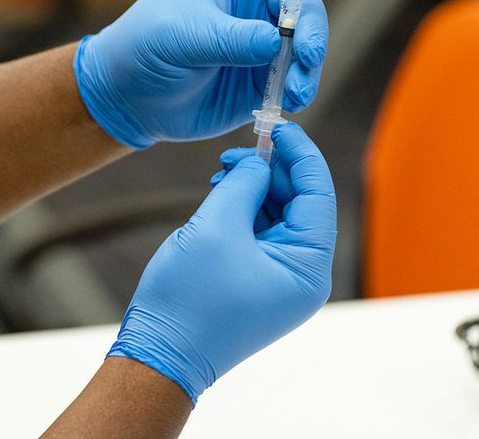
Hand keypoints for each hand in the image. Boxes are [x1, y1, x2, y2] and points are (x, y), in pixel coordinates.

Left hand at [73, 0, 376, 147]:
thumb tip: (273, 44)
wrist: (129, 98)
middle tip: (305, 55)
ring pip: (308, 41)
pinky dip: (301, 87)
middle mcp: (256, 0)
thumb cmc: (145, 47)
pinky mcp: (264, 75)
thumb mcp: (180, 36)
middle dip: (313, 28)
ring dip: (310, 63)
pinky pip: (298, 76)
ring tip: (297, 89)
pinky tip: (291, 100)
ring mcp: (263, 38)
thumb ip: (227, 38)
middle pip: (306, 2)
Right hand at [107, 123, 336, 401]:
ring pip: (278, 216)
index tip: (279, 125)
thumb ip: (243, 185)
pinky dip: (243, 209)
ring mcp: (279, 281)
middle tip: (238, 149)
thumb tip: (258, 161)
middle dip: (271, 171)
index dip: (300, 154)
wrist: (160, 353)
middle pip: (300, 203)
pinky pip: (260, 234)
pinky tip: (220, 195)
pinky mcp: (256, 281)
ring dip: (254, 189)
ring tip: (221, 174)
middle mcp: (302, 275)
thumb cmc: (190, 298)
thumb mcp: (217, 227)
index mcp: (307, 267)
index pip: (318, 194)